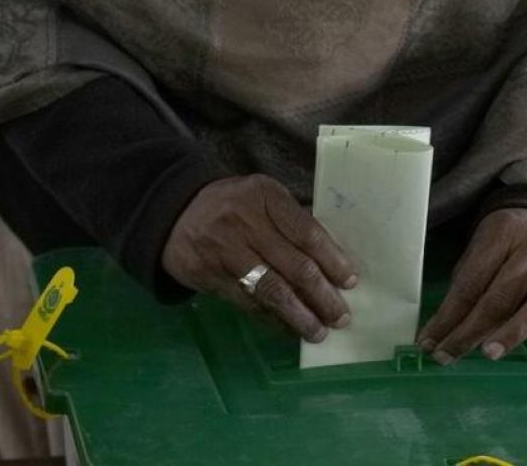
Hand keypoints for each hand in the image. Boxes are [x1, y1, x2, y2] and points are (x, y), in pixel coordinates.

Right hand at [162, 174, 356, 341]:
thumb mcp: (263, 195)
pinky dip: (273, 320)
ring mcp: (227, 253)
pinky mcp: (212, 278)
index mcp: (266, 197)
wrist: (177, 213)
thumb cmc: (234, 203)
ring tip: (320, 332)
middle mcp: (246, 224)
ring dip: (299, 316)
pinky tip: (290, 329)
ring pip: (272, 291)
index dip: (331, 260)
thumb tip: (331, 258)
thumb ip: (291, 220)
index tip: (349, 281)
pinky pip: (249, 304)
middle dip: (322, 295)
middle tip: (342, 316)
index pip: (307, 233)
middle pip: (294, 266)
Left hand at [416, 208, 526, 364]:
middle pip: (504, 291)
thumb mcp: (483, 247)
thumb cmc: (509, 240)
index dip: (450, 315)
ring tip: (490, 351)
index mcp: (505, 229)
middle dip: (474, 328)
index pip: (473, 279)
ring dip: (516, 329)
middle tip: (451, 354)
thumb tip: (445, 329)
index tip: (431, 343)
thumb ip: (469, 282)